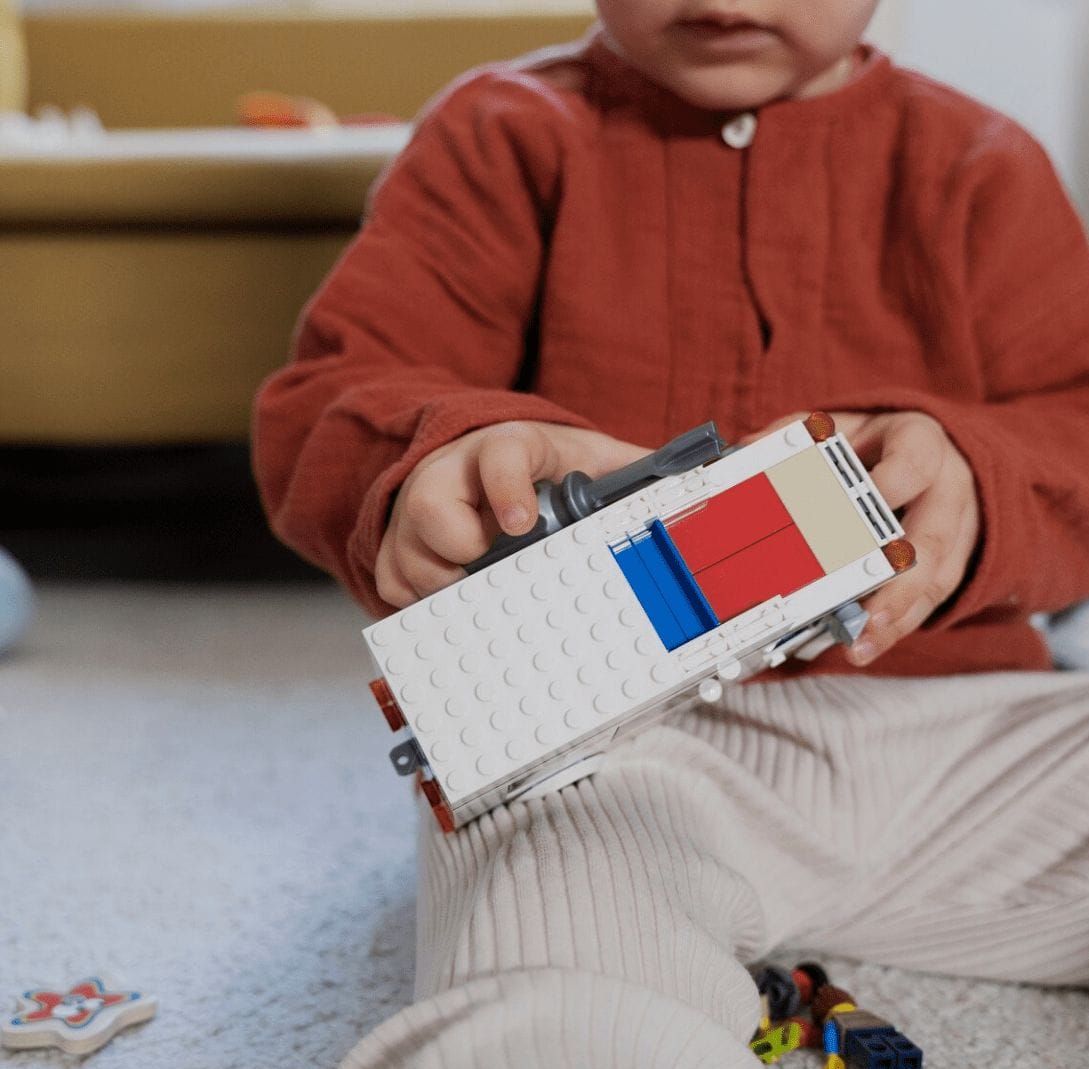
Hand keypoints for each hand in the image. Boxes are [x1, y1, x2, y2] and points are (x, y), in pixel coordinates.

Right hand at [376, 421, 650, 608]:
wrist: (472, 461)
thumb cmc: (540, 468)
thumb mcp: (586, 456)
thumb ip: (630, 471)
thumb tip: (695, 483)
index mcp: (502, 446)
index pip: (498, 456)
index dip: (507, 490)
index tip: (523, 525)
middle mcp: (447, 473)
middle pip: (432, 511)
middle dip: (466, 552)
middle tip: (501, 570)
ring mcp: (412, 510)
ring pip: (410, 558)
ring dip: (450, 586)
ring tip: (487, 590)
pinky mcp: (392, 545)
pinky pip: (396, 586)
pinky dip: (427, 603)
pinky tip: (460, 600)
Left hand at [745, 411, 980, 665]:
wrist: (942, 455)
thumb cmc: (883, 445)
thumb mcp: (844, 426)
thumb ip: (799, 435)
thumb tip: (748, 450)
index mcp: (921, 444)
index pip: (914, 461)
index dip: (890, 485)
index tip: (862, 508)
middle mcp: (947, 489)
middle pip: (933, 538)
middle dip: (899, 581)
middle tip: (866, 613)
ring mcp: (958, 530)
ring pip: (936, 578)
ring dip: (897, 616)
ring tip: (860, 644)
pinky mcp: (955, 563)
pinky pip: (931, 600)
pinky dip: (897, 626)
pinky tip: (867, 645)